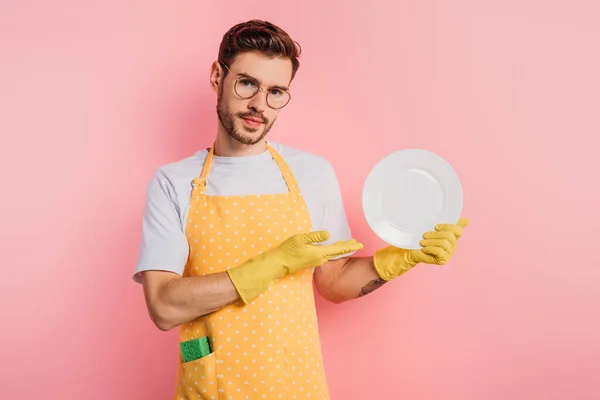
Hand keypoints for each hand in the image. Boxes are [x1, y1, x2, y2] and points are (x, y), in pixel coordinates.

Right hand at [228, 231, 362, 302]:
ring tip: (347, 244)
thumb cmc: (288, 250)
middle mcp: (320, 259)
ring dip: (340, 249)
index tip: (360, 244)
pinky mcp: (311, 261)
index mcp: (319, 253)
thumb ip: (314, 237)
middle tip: (357, 243)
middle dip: (348, 247)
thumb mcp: (300, 239)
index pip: (338, 248)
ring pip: (332, 254)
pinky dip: (332, 251)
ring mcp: (316, 261)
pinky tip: (331, 249)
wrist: (279, 264)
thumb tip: (328, 234)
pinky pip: (326, 255)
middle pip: (337, 252)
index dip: (350, 245)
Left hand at [373, 217, 468, 280]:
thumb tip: (468, 220)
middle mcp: (454, 245)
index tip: (436, 226)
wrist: (409, 250)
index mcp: (453, 236)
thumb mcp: (434, 228)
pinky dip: (430, 248)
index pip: (458, 230)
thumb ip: (449, 224)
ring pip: (444, 243)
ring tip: (422, 242)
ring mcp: (449, 253)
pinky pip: (440, 251)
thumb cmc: (421, 238)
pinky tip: (424, 249)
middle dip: (435, 234)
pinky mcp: (443, 260)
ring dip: (430, 241)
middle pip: (450, 235)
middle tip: (424, 235)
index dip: (447, 226)